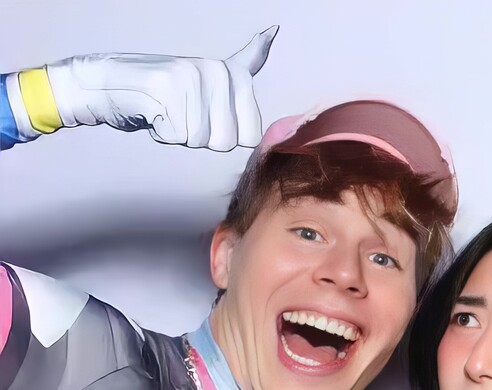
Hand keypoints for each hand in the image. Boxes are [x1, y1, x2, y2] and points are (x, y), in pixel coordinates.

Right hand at [42, 28, 275, 150]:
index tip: (209, 116)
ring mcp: (191, 80)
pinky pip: (179, 137)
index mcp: (228, 72)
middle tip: (182, 115)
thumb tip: (273, 31)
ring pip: (203, 141)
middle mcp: (215, 72)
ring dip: (182, 135)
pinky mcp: (168, 92)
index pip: (253, 131)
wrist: (103, 84)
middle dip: (204, 139)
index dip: (233, 137)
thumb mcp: (208, 79)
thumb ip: (244, 62)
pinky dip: (163, 133)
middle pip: (229, 142)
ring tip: (168, 112)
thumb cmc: (160, 91)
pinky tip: (153, 113)